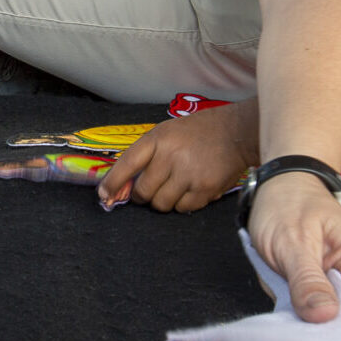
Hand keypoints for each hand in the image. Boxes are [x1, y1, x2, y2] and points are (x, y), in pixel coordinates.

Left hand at [98, 102, 254, 212]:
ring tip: (173, 187)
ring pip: (161, 204)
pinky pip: (182, 208)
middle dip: (142, 195)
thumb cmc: (197, 132)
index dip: (113, 182)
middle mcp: (170, 157)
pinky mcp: (204, 189)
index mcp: (158, 139)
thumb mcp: (167, 132)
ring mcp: (187, 174)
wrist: (236, 132)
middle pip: (143, 191)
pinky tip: (190, 189)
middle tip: (148, 191)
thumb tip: (125, 183)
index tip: (104, 195)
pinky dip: (182, 204)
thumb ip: (147, 154)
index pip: (127, 164)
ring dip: (163, 201)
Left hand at [245, 172, 340, 321]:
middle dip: (322, 320)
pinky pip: (329, 312)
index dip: (334, 322)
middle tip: (292, 308)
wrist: (281, 187)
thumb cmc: (287, 206)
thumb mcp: (290, 242)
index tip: (306, 323)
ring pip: (340, 318)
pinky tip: (293, 298)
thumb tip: (326, 317)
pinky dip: (308, 309)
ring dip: (312, 315)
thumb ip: (307, 281)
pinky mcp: (340, 288)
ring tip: (290, 296)